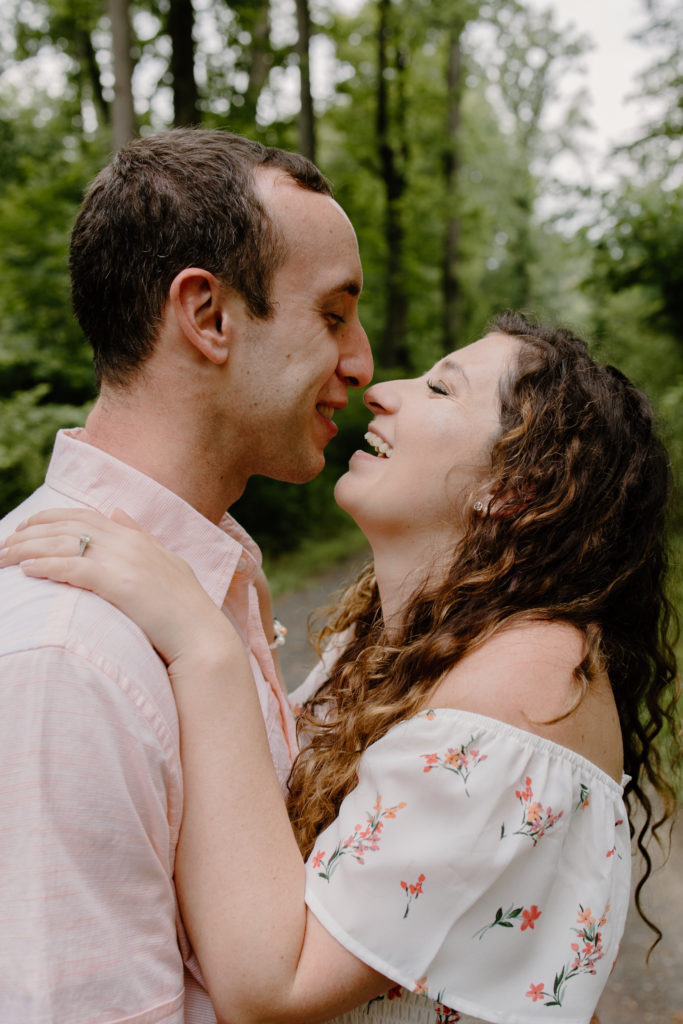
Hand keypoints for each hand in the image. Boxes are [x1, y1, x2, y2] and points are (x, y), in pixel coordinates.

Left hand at [0, 508, 236, 664]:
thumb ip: (140, 536)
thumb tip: (117, 513)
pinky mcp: (121, 584)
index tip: (25, 527)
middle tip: (3, 544)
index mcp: (136, 537)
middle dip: (29, 532)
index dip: (49, 518)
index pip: (84, 516)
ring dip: (27, 549)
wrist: (202, 637)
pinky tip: (27, 571)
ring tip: (3, 558)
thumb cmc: (184, 608)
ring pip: (64, 544)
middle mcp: (128, 542)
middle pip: (67, 526)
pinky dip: (47, 566)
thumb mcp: (165, 562)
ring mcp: (125, 561)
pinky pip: (74, 568)